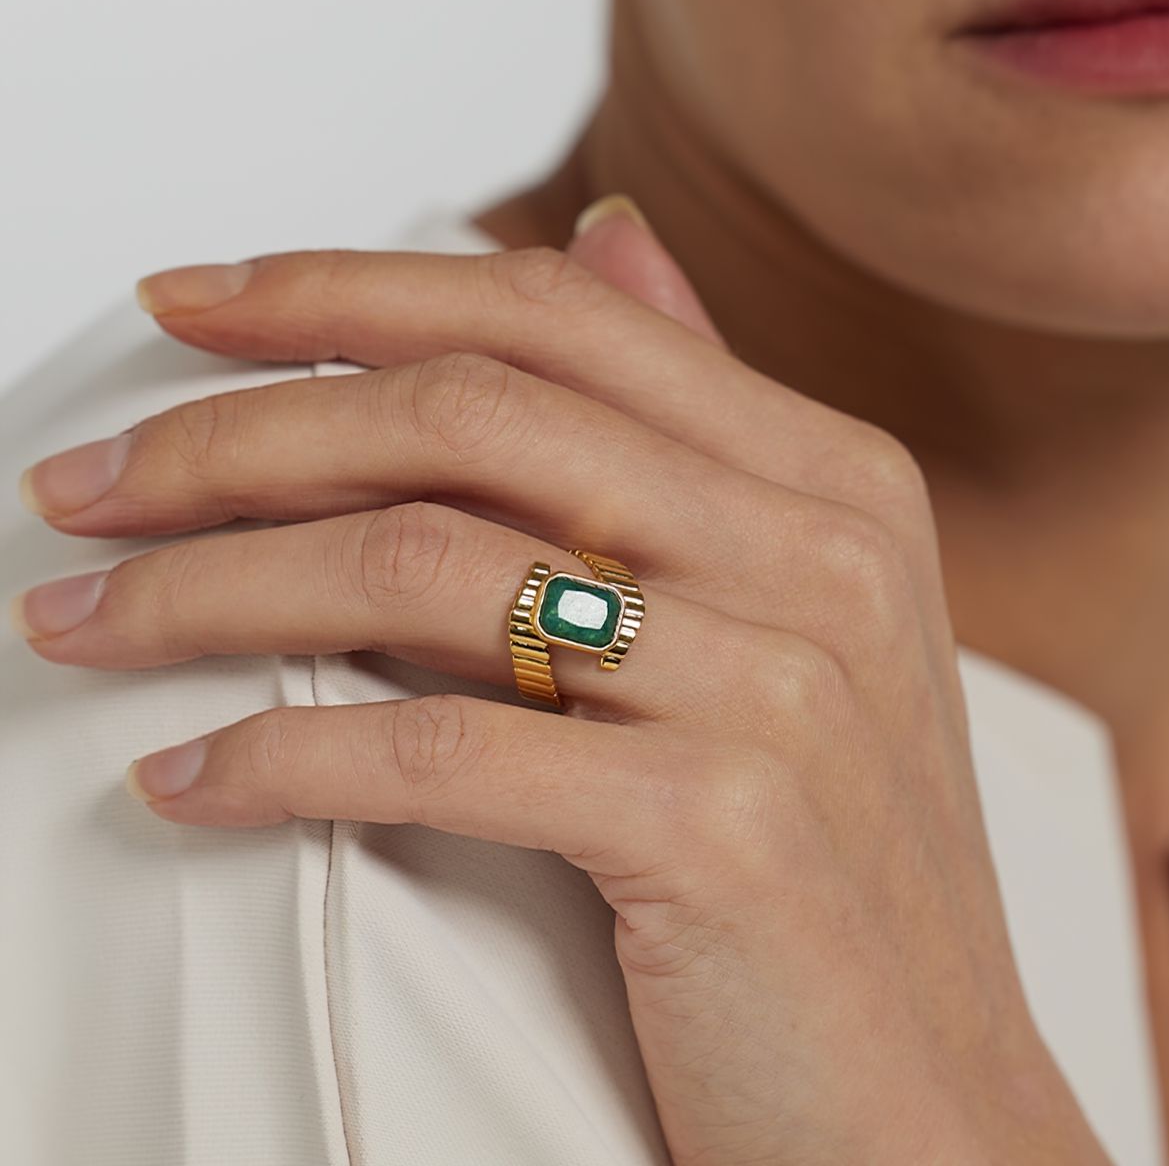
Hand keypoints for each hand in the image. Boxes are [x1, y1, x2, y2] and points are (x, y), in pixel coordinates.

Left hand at [15, 199, 1106, 1164]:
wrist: (935, 1107)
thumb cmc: (839, 862)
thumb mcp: (801, 610)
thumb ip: (695, 424)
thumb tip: (606, 236)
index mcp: (833, 478)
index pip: (556, 317)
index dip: (350, 288)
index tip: (190, 307)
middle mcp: (819, 551)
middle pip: (473, 414)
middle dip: (240, 427)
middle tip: (87, 478)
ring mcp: (782, 681)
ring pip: (426, 564)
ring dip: (212, 588)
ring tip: (80, 619)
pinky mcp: (725, 826)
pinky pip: (441, 752)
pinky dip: (281, 757)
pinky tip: (184, 779)